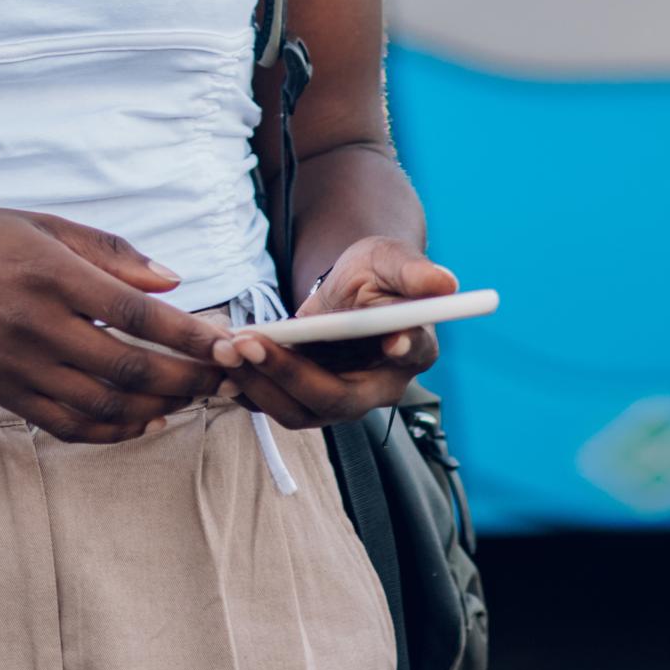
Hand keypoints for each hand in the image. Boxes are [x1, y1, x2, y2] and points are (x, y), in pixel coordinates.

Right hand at [0, 207, 227, 442]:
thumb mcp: (40, 222)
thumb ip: (108, 251)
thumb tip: (170, 279)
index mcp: (52, 274)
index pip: (138, 314)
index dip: (188, 335)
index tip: (224, 342)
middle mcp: (39, 326)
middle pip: (129, 369)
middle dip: (185, 379)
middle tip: (220, 377)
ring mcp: (20, 366)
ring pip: (103, 405)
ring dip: (156, 409)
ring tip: (190, 399)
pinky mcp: (4, 393)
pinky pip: (67, 425)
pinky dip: (111, 431)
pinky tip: (141, 423)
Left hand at [209, 237, 458, 430]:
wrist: (348, 287)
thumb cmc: (375, 270)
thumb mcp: (389, 258)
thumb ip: (412, 271)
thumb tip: (447, 282)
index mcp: (412, 350)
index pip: (406, 359)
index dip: (394, 352)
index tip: (386, 339)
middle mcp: (377, 386)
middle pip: (335, 399)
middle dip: (288, 374)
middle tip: (249, 342)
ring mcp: (340, 399)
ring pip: (299, 410)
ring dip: (259, 383)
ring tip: (227, 350)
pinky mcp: (308, 398)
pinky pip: (275, 405)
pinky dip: (247, 389)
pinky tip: (221, 364)